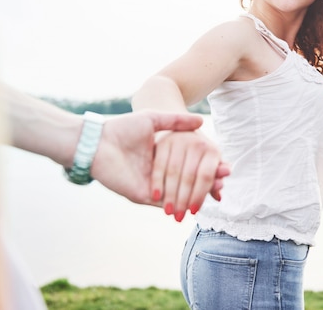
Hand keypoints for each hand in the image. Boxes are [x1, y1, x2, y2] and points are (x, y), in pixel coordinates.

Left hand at [90, 111, 227, 206]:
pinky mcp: (141, 195)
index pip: (190, 166)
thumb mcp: (153, 120)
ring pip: (179, 195)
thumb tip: (201, 120)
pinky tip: (197, 198)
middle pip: (188, 182)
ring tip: (217, 189)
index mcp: (161, 157)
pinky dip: (181, 201)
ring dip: (198, 194)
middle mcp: (158, 174)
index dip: (207, 166)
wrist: (96, 141)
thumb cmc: (121, 128)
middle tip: (225, 179)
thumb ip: (176, 121)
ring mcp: (151, 186)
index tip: (225, 164)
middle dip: (207, 182)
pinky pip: (164, 202)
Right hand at [151, 130, 228, 221]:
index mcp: (212, 150)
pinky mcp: (162, 141)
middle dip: (183, 200)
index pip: (206, 177)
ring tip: (168, 212)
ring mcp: (179, 140)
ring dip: (169, 195)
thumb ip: (213, 182)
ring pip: (173, 172)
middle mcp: (197, 142)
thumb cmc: (199, 157)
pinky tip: (155, 197)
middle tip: (179, 218)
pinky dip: (157, 183)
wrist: (182, 133)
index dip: (199, 196)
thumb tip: (219, 197)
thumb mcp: (209, 168)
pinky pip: (159, 165)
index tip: (193, 212)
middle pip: (189, 177)